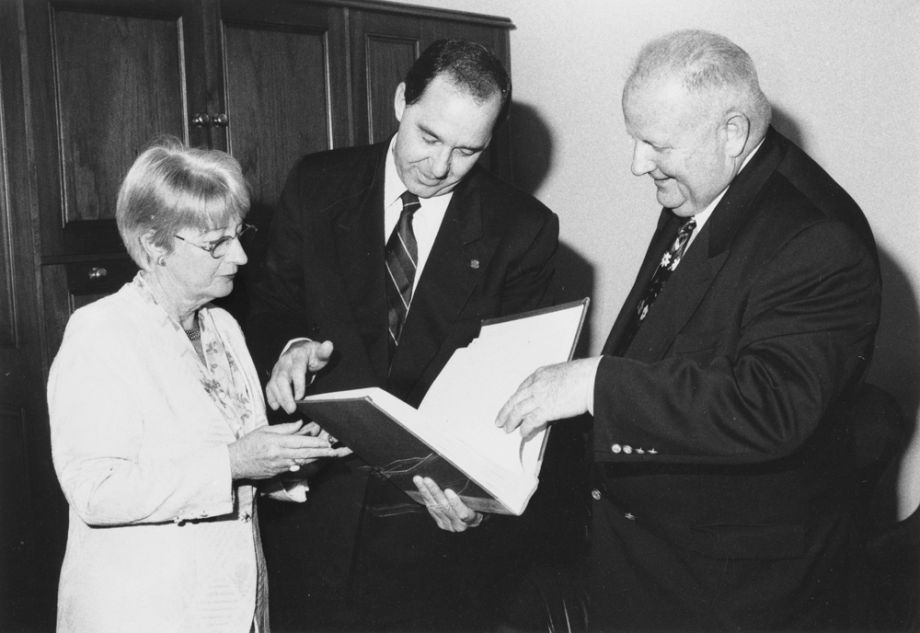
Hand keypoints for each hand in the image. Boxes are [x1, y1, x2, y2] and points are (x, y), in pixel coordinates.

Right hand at [228, 420, 349, 479]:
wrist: (234, 462)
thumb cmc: (248, 444)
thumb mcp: (264, 430)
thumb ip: (284, 428)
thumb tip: (300, 424)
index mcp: (276, 443)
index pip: (300, 442)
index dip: (315, 443)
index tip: (326, 442)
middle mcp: (279, 455)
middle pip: (304, 454)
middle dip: (321, 452)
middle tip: (333, 451)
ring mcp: (279, 466)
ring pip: (301, 462)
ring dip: (316, 459)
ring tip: (327, 455)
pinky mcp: (277, 473)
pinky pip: (294, 468)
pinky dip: (304, 464)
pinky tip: (313, 461)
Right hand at [265, 340, 333, 412]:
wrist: (300, 349)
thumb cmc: (312, 354)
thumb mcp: (320, 352)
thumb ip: (324, 351)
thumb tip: (328, 345)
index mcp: (298, 355)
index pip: (296, 370)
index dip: (298, 384)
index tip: (300, 397)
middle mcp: (285, 362)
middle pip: (282, 379)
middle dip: (286, 395)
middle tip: (292, 409)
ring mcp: (278, 368)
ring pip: (274, 384)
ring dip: (279, 398)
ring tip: (288, 410)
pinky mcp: (274, 375)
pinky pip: (269, 386)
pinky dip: (271, 396)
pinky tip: (276, 406)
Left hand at [413, 476, 483, 531]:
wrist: (475, 520)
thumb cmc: (480, 506)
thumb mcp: (481, 501)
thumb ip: (475, 495)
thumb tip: (472, 476)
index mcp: (472, 519)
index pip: (463, 513)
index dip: (455, 502)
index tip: (448, 490)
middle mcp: (459, 525)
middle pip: (445, 507)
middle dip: (435, 492)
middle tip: (427, 480)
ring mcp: (448, 525)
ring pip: (435, 507)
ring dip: (426, 492)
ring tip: (419, 480)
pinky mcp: (441, 523)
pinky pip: (431, 509)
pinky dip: (425, 497)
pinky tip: (420, 487)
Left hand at [495, 358, 597, 440]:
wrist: (591, 378)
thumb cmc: (584, 375)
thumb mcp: (563, 374)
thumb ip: (554, 383)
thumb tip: (555, 393)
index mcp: (540, 374)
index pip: (522, 388)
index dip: (515, 399)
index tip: (510, 405)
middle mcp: (536, 385)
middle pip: (515, 400)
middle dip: (506, 411)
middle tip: (500, 420)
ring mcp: (539, 397)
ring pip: (518, 411)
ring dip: (511, 421)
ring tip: (507, 429)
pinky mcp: (546, 409)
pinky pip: (530, 421)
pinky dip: (525, 428)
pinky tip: (522, 433)